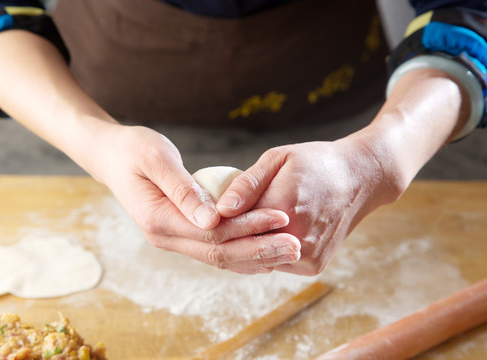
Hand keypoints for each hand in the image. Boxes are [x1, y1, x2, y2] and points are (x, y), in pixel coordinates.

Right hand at [92, 125, 300, 273]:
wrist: (111, 157)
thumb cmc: (134, 150)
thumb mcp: (157, 159)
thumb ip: (183, 189)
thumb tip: (212, 219)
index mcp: (159, 219)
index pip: (213, 233)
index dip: (249, 227)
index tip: (282, 218)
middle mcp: (166, 237)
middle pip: (220, 253)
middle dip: (260, 249)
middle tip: (296, 245)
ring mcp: (173, 239)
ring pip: (219, 257)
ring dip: (255, 256)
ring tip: (289, 251)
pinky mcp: (181, 233)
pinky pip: (214, 250)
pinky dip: (241, 253)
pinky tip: (265, 253)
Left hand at [216, 136, 401, 274]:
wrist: (361, 179)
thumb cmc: (316, 163)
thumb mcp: (279, 159)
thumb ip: (247, 185)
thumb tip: (219, 209)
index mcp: (285, 208)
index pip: (234, 224)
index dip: (215, 220)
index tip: (201, 212)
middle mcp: (297, 239)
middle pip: (244, 246)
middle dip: (226, 236)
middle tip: (212, 223)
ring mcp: (307, 257)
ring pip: (258, 259)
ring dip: (244, 245)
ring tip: (236, 226)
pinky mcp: (314, 266)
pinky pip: (276, 263)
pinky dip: (264, 251)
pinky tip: (259, 234)